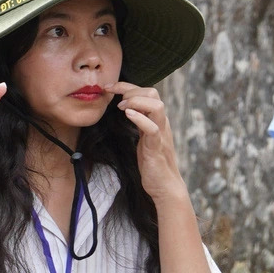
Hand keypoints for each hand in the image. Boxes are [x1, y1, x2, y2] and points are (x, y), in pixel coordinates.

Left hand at [112, 82, 185, 201]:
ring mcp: (161, 135)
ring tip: (121, 107)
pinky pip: (152, 128)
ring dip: (136, 101)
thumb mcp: (143, 137)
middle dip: (131, 90)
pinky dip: (140, 119)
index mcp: (156, 120)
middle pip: (153, 93)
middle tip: (115, 98)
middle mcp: (161, 123)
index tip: (108, 87)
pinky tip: (128, 115)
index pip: (146, 93)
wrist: (165, 185)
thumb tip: (127, 110)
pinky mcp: (156, 148)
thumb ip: (139, 123)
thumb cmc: (152, 162)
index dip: (127, 86)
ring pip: (157, 107)